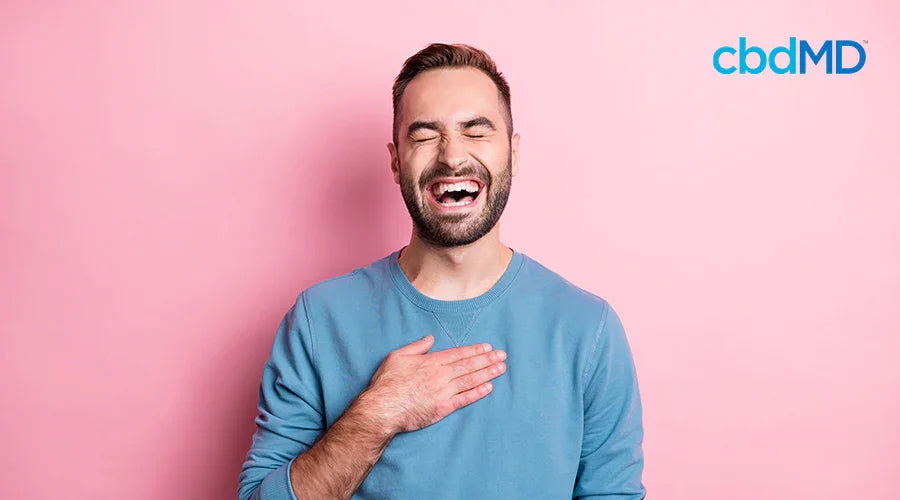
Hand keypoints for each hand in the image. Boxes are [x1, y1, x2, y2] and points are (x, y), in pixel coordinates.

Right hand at [359, 334, 506, 434]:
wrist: (382, 409)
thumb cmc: (387, 383)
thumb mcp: (397, 357)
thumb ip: (416, 347)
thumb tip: (430, 339)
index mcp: (431, 362)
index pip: (458, 354)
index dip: (475, 350)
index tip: (488, 347)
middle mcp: (440, 375)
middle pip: (468, 365)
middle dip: (487, 359)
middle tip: (502, 356)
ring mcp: (443, 392)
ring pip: (470, 380)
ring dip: (487, 373)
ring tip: (501, 368)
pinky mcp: (443, 408)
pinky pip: (464, 399)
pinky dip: (478, 393)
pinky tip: (489, 388)